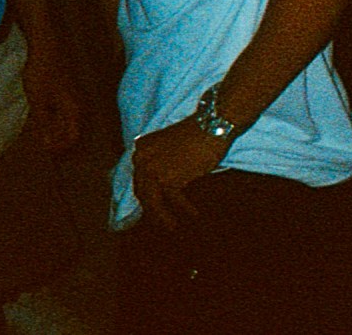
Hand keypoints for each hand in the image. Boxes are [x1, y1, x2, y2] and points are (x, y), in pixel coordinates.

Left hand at [21, 48, 84, 154]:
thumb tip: (47, 142)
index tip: (46, 151)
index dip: (61, 147)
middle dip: (61, 141)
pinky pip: (69, 111)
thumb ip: (44, 123)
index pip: (74, 136)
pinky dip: (59, 120)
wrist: (49, 45)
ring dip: (60, 131)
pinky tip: (47, 118)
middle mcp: (81, 103)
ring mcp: (77, 95)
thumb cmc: (43, 71)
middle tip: (45, 147)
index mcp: (75, 108)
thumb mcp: (38, 100)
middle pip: (76, 130)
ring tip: (45, 134)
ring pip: (72, 121)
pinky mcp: (71, 89)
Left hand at [131, 115, 232, 230]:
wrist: (213, 125)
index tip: (152, 206)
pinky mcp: (168, 179)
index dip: (145, 193)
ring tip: (171, 226)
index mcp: (141, 147)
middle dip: (151, 209)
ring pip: (153, 201)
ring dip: (162, 217)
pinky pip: (174, 200)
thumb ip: (162, 160)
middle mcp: (141, 159)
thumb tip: (163, 183)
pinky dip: (184, 208)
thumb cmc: (200, 132)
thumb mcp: (172, 144)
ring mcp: (152, 170)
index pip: (139, 177)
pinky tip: (193, 214)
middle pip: (143, 192)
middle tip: (160, 220)